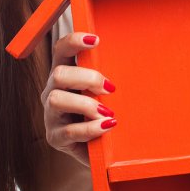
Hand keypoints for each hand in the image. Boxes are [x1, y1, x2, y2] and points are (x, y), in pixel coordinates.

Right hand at [40, 32, 116, 164]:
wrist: (101, 150)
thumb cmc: (106, 114)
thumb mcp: (107, 93)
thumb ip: (110, 78)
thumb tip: (138, 61)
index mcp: (66, 75)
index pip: (61, 50)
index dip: (74, 41)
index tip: (95, 40)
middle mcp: (53, 91)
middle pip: (58, 74)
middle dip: (87, 78)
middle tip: (111, 88)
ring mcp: (51, 115)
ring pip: (57, 100)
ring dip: (86, 104)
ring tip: (108, 112)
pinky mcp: (55, 137)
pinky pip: (69, 130)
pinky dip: (90, 128)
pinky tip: (106, 127)